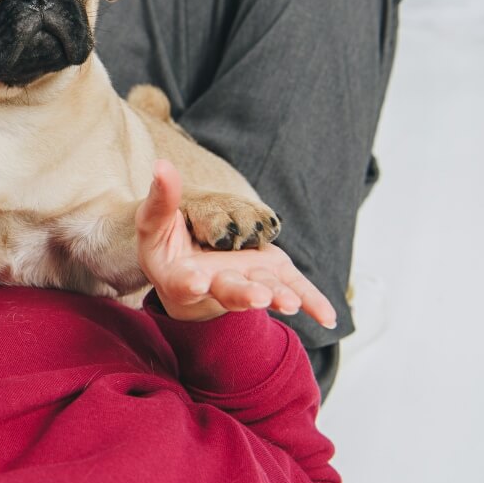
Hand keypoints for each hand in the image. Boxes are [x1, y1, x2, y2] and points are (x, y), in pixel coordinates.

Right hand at [135, 160, 337, 326]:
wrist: (187, 261)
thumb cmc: (165, 241)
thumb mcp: (154, 221)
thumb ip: (160, 199)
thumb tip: (161, 165)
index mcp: (177, 278)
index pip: (181, 282)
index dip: (189, 282)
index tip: (196, 280)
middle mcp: (213, 287)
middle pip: (228, 291)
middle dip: (243, 294)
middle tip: (258, 296)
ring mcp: (245, 282)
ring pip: (262, 290)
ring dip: (278, 296)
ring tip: (290, 302)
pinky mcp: (269, 275)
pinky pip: (293, 288)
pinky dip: (312, 302)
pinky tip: (329, 317)